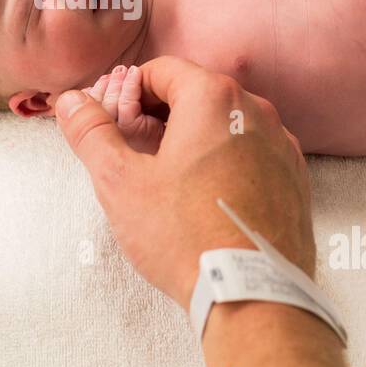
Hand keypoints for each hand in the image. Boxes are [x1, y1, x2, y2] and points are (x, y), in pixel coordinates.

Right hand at [55, 56, 312, 307]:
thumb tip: (70, 101)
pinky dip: (225, 164)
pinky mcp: (295, 180)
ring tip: (170, 185)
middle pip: (195, 95)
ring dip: (193, 141)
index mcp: (214, 98)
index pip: (161, 71)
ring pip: (225, 125)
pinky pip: (251, 155)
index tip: (115, 128)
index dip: (128, 95)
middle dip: (160, 117)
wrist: (253, 296)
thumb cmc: (184, 236)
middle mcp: (256, 111)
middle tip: (136, 157)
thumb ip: (91, 133)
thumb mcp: (120, 182)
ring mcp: (282, 146)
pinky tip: (206, 203)